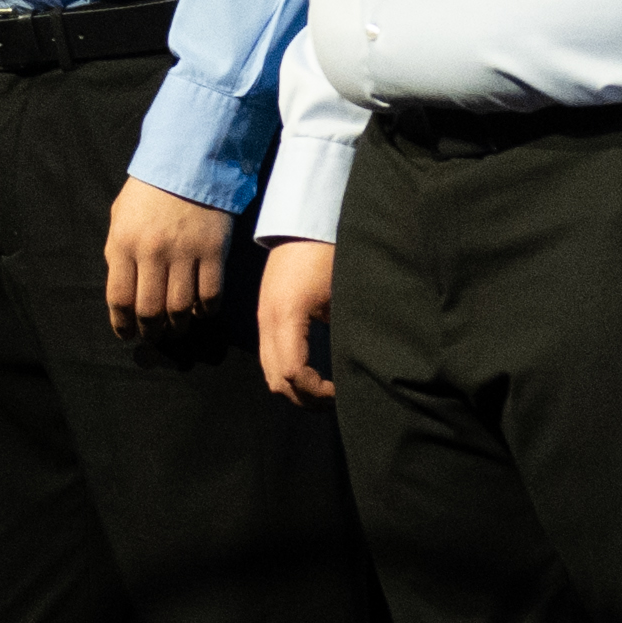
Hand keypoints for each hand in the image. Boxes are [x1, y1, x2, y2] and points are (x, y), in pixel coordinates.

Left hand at [103, 180, 236, 334]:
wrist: (188, 162)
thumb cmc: (149, 191)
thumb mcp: (120, 217)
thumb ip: (118, 253)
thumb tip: (124, 293)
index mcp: (124, 244)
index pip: (119, 298)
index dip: (122, 325)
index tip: (127, 334)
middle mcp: (152, 253)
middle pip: (150, 310)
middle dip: (151, 332)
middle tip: (154, 336)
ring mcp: (185, 253)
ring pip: (180, 309)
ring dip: (178, 327)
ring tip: (177, 329)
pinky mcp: (213, 252)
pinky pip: (210, 295)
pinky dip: (205, 311)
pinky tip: (201, 311)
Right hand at [253, 237, 336, 404]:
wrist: (302, 223)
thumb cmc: (328, 253)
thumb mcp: (342, 293)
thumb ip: (345, 330)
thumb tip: (358, 366)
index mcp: (286, 316)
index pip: (293, 373)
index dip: (317, 392)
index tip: (341, 392)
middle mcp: (267, 322)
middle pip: (276, 380)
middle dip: (305, 398)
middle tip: (335, 400)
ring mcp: (263, 319)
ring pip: (270, 372)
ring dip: (295, 387)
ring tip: (324, 390)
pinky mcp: (266, 316)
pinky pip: (270, 357)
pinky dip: (288, 373)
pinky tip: (313, 371)